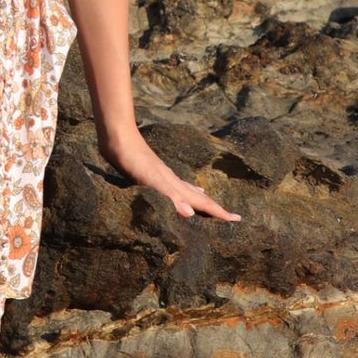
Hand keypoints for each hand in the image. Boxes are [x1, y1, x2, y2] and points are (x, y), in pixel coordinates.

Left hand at [99, 127, 242, 222]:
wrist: (118, 138)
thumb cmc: (134, 160)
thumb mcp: (152, 181)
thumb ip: (170, 197)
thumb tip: (190, 214)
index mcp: (176, 186)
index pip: (202, 202)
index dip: (219, 212)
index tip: (238, 219)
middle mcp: (173, 182)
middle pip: (199, 197)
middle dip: (215, 208)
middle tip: (230, 217)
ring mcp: (162, 178)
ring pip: (187, 192)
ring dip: (198, 201)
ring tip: (207, 205)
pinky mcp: (150, 176)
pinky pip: (173, 189)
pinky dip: (180, 194)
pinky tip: (176, 193)